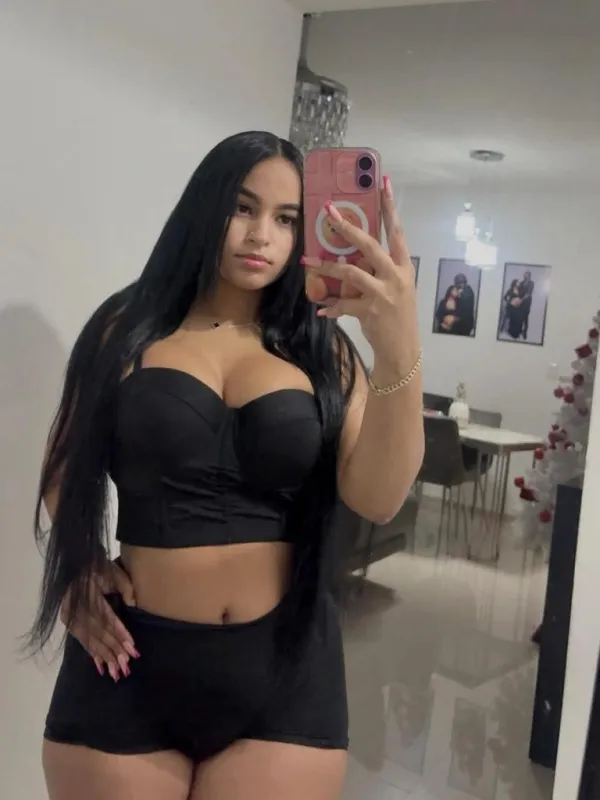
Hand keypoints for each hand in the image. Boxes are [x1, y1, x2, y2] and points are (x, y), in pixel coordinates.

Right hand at [60, 559, 138, 681]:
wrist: (75, 563)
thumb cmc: (99, 566)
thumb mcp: (113, 571)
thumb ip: (125, 586)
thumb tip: (134, 604)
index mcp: (88, 593)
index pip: (106, 617)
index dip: (120, 633)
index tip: (132, 647)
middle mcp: (76, 607)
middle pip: (98, 631)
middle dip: (113, 649)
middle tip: (126, 665)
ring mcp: (69, 615)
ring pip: (89, 639)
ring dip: (103, 655)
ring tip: (116, 670)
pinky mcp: (67, 620)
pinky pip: (80, 639)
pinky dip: (91, 653)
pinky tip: (100, 666)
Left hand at [302, 177, 418, 374]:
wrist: (402, 348)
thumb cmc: (396, 315)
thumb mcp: (395, 288)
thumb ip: (379, 270)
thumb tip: (355, 256)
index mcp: (403, 266)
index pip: (396, 230)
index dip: (390, 206)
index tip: (383, 182)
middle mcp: (396, 276)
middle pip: (369, 245)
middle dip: (347, 227)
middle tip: (329, 212)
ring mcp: (384, 293)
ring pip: (351, 272)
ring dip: (327, 267)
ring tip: (309, 263)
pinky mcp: (370, 311)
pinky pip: (344, 304)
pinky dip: (331, 307)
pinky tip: (322, 310)